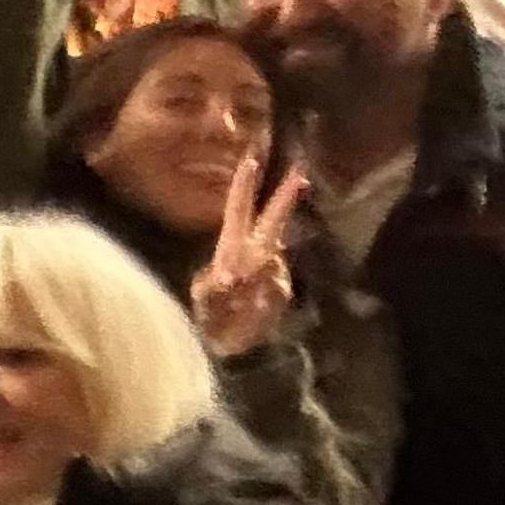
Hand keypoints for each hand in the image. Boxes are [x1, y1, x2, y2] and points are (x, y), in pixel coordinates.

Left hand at [191, 150, 309, 355]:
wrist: (228, 343)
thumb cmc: (211, 314)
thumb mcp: (204, 298)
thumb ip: (214, 287)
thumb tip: (231, 276)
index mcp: (230, 247)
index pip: (238, 211)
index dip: (243, 188)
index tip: (250, 161)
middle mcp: (254, 253)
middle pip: (272, 221)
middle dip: (284, 199)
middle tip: (300, 174)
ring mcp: (271, 270)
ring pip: (272, 263)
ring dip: (254, 279)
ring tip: (238, 298)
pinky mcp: (281, 290)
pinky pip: (275, 290)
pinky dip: (262, 301)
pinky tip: (251, 309)